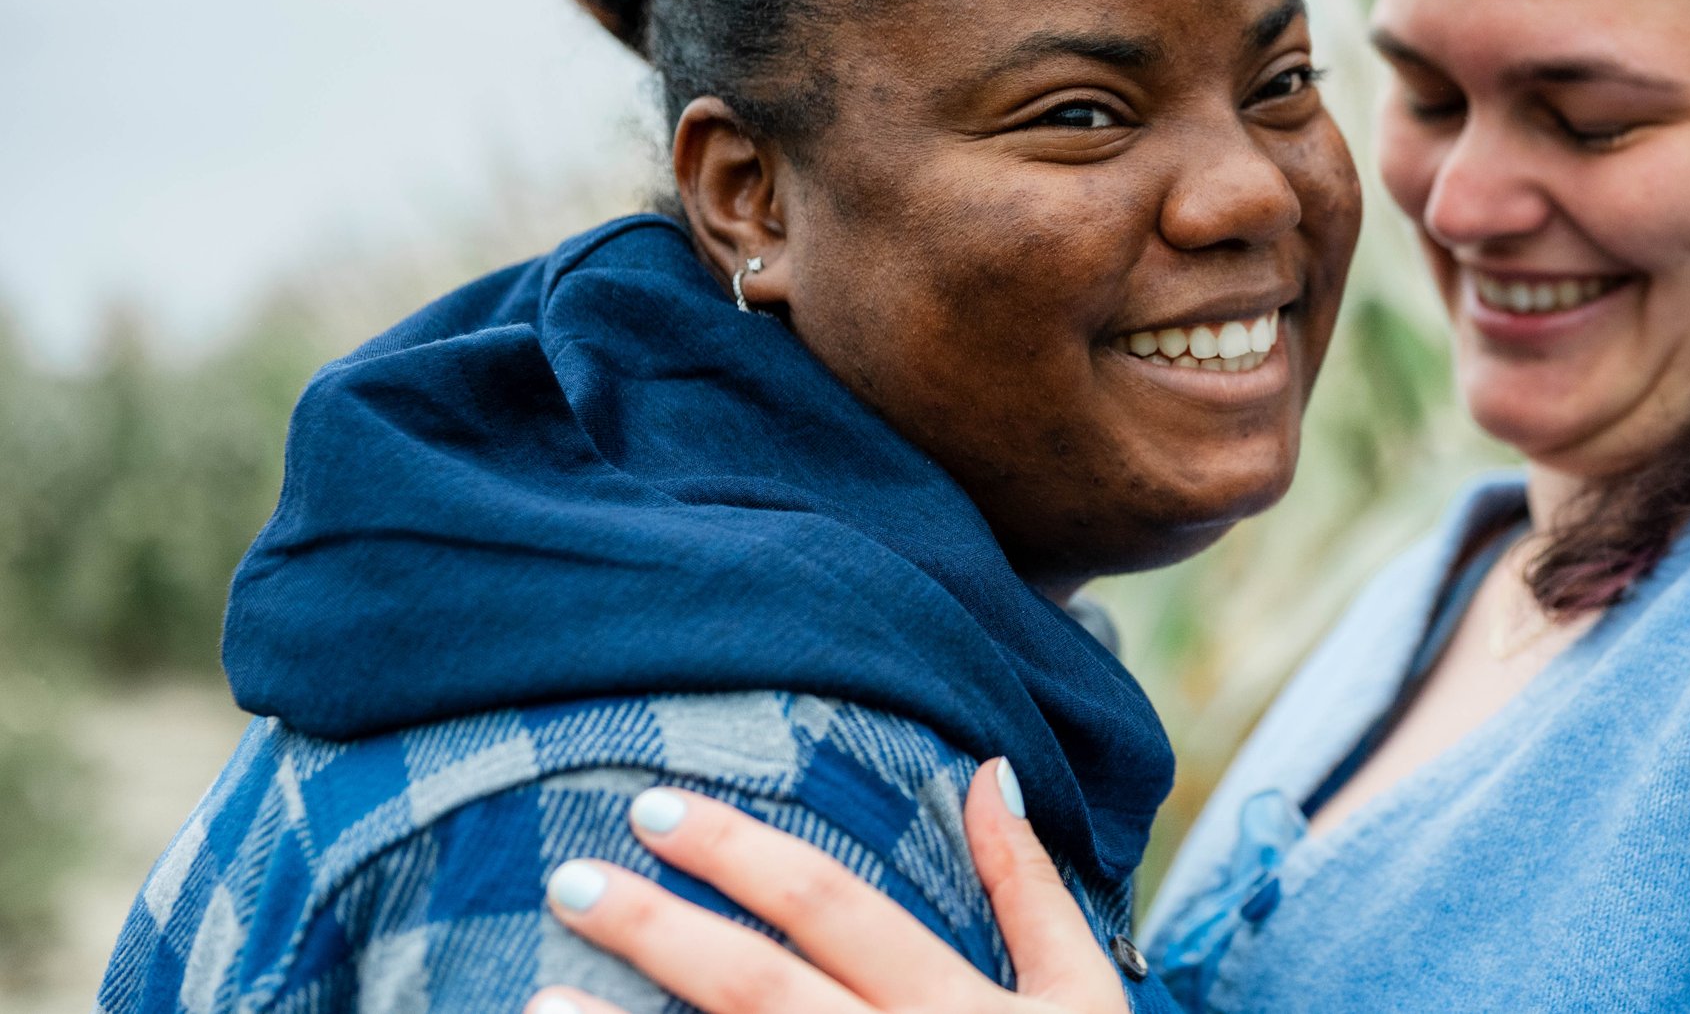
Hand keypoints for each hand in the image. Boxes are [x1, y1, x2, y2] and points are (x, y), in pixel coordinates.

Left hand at [527, 759, 1128, 1013]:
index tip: (658, 810)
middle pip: (760, 989)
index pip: (832, 910)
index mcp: (959, 1010)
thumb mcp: (1083, 997)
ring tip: (536, 996)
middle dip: (661, 929)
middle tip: (571, 881)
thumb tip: (989, 770)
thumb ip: (1032, 886)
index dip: (742, 854)